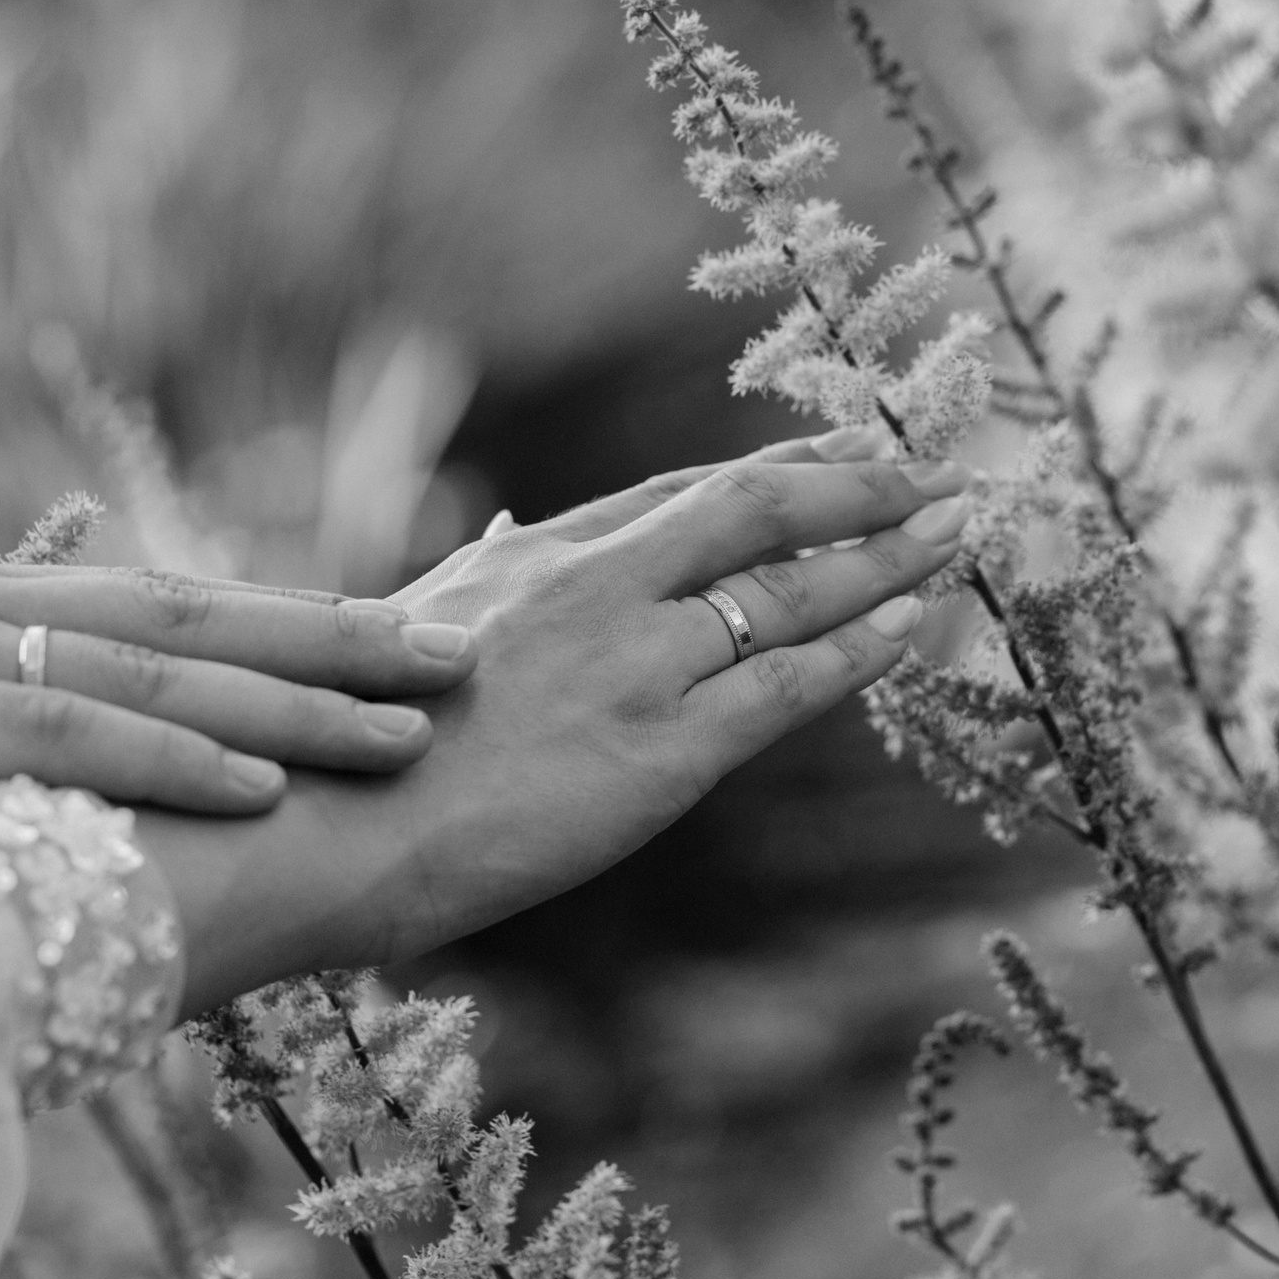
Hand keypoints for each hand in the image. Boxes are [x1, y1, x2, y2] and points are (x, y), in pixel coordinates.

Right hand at [0, 550, 476, 812]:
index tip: (392, 633)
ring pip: (147, 664)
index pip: (150, 605)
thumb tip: (70, 790)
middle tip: (456, 655)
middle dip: (330, 639)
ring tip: (410, 723)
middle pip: (182, 613)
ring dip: (291, 701)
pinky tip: (262, 777)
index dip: (280, 620)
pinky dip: (168, 750)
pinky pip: (55, 726)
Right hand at [140, 428, 971, 1012]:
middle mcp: (594, 587)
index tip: (840, 447)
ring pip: (788, 590)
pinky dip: (862, 647)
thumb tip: (517, 527)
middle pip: (753, 511)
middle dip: (854, 484)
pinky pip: (789, 681)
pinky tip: (918, 621)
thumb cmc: (347, 747)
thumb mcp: (411, 627)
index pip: (679, 493)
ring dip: (886, 556)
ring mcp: (633, 662)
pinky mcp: (662, 747)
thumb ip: (485, 575)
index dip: (773, 467)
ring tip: (957, 528)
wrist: (322, 831)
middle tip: (931, 467)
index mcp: (533, 556)